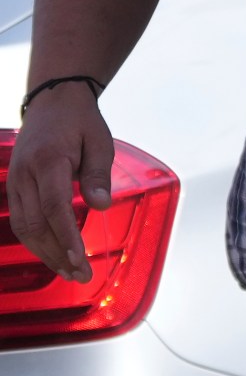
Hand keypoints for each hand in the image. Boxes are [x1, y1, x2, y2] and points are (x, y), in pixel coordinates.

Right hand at [5, 84, 112, 282]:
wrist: (52, 100)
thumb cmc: (80, 121)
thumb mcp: (100, 142)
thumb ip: (98, 175)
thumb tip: (100, 206)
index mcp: (49, 161)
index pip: (55, 207)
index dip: (66, 236)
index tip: (80, 259)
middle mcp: (25, 174)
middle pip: (36, 224)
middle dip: (58, 254)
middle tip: (81, 275)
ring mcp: (15, 181)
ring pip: (24, 227)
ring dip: (45, 253)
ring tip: (69, 272)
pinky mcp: (14, 186)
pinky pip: (21, 220)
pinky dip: (36, 240)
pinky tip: (53, 254)